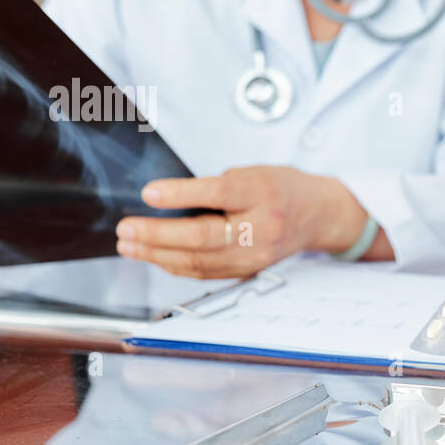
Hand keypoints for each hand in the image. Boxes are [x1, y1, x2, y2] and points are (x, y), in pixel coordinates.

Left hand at [115, 166, 384, 277]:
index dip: (180, 195)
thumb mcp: (255, 172)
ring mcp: (255, 255)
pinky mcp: (247, 270)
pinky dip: (175, 265)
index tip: (149, 193)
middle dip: (157, 235)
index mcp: (264, 194)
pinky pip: (205, 272)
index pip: (219, 195)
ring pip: (199, 261)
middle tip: (127, 229)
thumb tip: (167, 198)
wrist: (317, 215)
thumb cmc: (283, 188)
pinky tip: (155, 256)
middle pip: (203, 237)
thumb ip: (217, 185)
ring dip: (158, 255)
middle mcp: (262, 228)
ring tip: (130, 245)